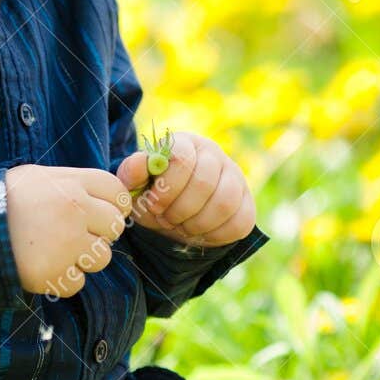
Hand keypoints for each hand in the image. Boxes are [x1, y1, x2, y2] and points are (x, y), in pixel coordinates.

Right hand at [5, 164, 132, 297]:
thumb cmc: (4, 199)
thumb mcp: (39, 177)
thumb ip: (74, 183)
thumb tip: (104, 197)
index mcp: (72, 183)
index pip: (117, 193)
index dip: (113, 205)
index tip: (100, 213)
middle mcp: (75, 211)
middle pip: (115, 226)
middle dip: (99, 233)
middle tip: (73, 235)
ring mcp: (66, 244)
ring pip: (101, 258)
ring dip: (82, 259)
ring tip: (54, 251)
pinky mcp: (54, 273)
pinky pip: (77, 282)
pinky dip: (62, 279)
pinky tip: (43, 266)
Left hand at [115, 131, 255, 248]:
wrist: (174, 218)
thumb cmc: (154, 196)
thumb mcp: (136, 186)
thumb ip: (133, 172)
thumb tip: (141, 163)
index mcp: (185, 144)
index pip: (183, 157)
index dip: (167, 186)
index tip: (153, 203)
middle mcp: (214, 155)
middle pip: (204, 182)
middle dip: (180, 209)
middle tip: (166, 219)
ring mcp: (235, 177)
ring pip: (225, 203)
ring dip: (197, 223)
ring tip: (181, 226)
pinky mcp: (247, 203)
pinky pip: (239, 222)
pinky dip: (215, 235)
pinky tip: (199, 233)